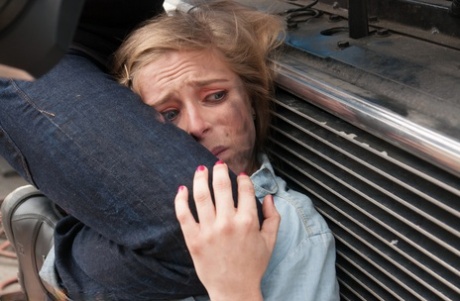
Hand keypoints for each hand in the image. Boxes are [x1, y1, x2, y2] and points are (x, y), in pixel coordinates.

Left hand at [175, 162, 279, 300]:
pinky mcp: (193, 239)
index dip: (243, 178)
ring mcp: (209, 230)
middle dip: (220, 170)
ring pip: (201, 195)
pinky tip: (182, 189)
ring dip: (200, 178)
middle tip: (218, 164)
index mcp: (248, 221)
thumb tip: (269, 197)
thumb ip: (273, 217)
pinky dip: (181, 199)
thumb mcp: (270, 241)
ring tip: (201, 169)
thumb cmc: (253, 266)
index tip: (240, 175)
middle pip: (221, 186)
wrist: (234, 289)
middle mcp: (228, 222)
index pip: (244, 189)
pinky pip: (184, 214)